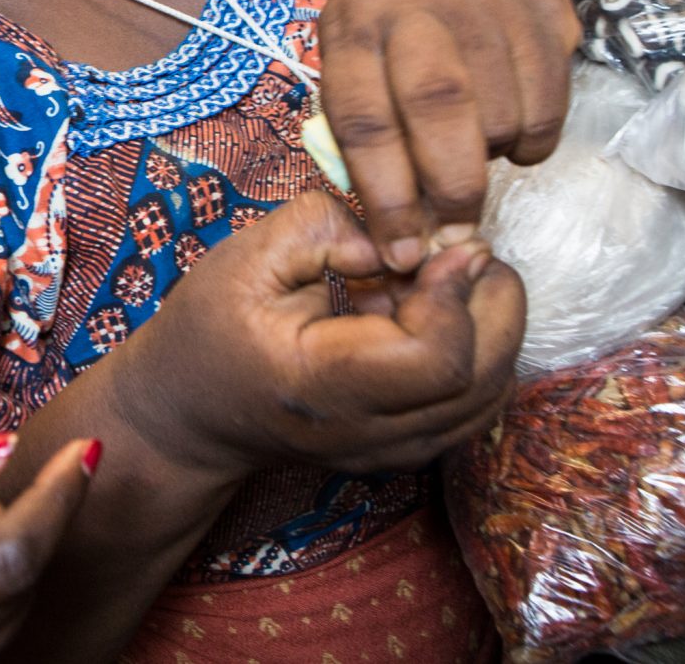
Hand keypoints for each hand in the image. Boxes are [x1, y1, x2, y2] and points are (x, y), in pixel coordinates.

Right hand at [123, 193, 523, 477]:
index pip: (438, 360)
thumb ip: (323, 230)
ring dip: (489, 326)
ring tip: (439, 279)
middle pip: (483, 380)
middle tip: (460, 248)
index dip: (456, 295)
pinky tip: (431, 313)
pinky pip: (476, 403)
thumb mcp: (245, 258)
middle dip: (493, 302)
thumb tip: (401, 240)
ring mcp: (394, 454)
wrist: (191, 414)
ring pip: (491, 395)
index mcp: (323, 387)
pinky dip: (478, 350)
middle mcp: (369, 435)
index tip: (441, 245)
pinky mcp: (410, 449)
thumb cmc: (208, 329)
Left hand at [317, 0, 581, 271]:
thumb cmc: (392, 18)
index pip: (365, 121)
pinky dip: (531, 142)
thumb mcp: (352, 52)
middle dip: (449, 190)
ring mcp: (488, 7)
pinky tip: (508, 126)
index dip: (384, 198)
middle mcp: (418, 10)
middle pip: (439, 113)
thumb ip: (361, 130)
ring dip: (490, 160)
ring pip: (501, 117)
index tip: (400, 254)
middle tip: (454, 231)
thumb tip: (395, 228)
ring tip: (473, 150)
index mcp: (355, 26)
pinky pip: (549, 110)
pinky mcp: (548, 14)